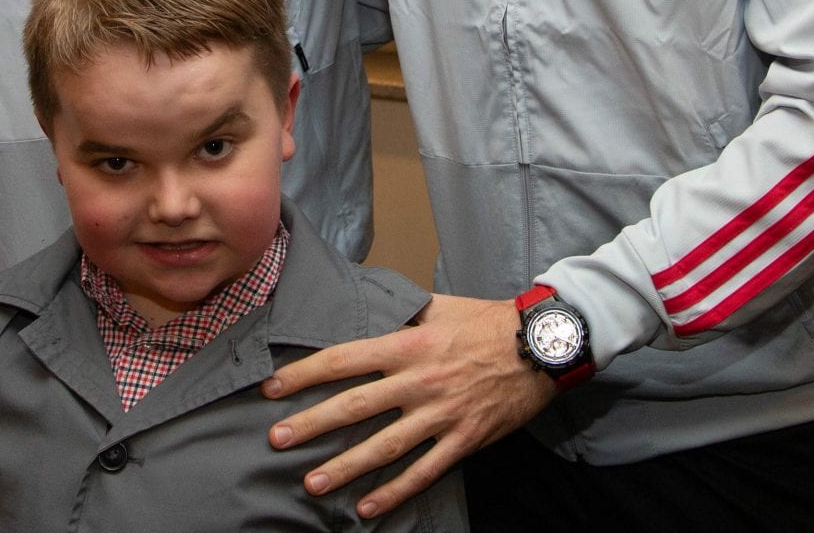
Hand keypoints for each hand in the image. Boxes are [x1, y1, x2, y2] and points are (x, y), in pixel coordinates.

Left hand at [262, 294, 551, 519]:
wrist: (540, 345)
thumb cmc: (487, 321)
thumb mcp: (438, 306)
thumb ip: (401, 313)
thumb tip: (366, 307)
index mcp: (407, 344)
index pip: (343, 359)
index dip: (304, 374)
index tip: (273, 388)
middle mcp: (418, 381)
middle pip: (353, 406)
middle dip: (311, 424)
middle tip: (277, 439)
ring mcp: (441, 414)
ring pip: (384, 446)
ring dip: (345, 467)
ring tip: (312, 482)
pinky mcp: (464, 439)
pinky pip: (424, 470)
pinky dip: (395, 491)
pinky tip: (367, 506)